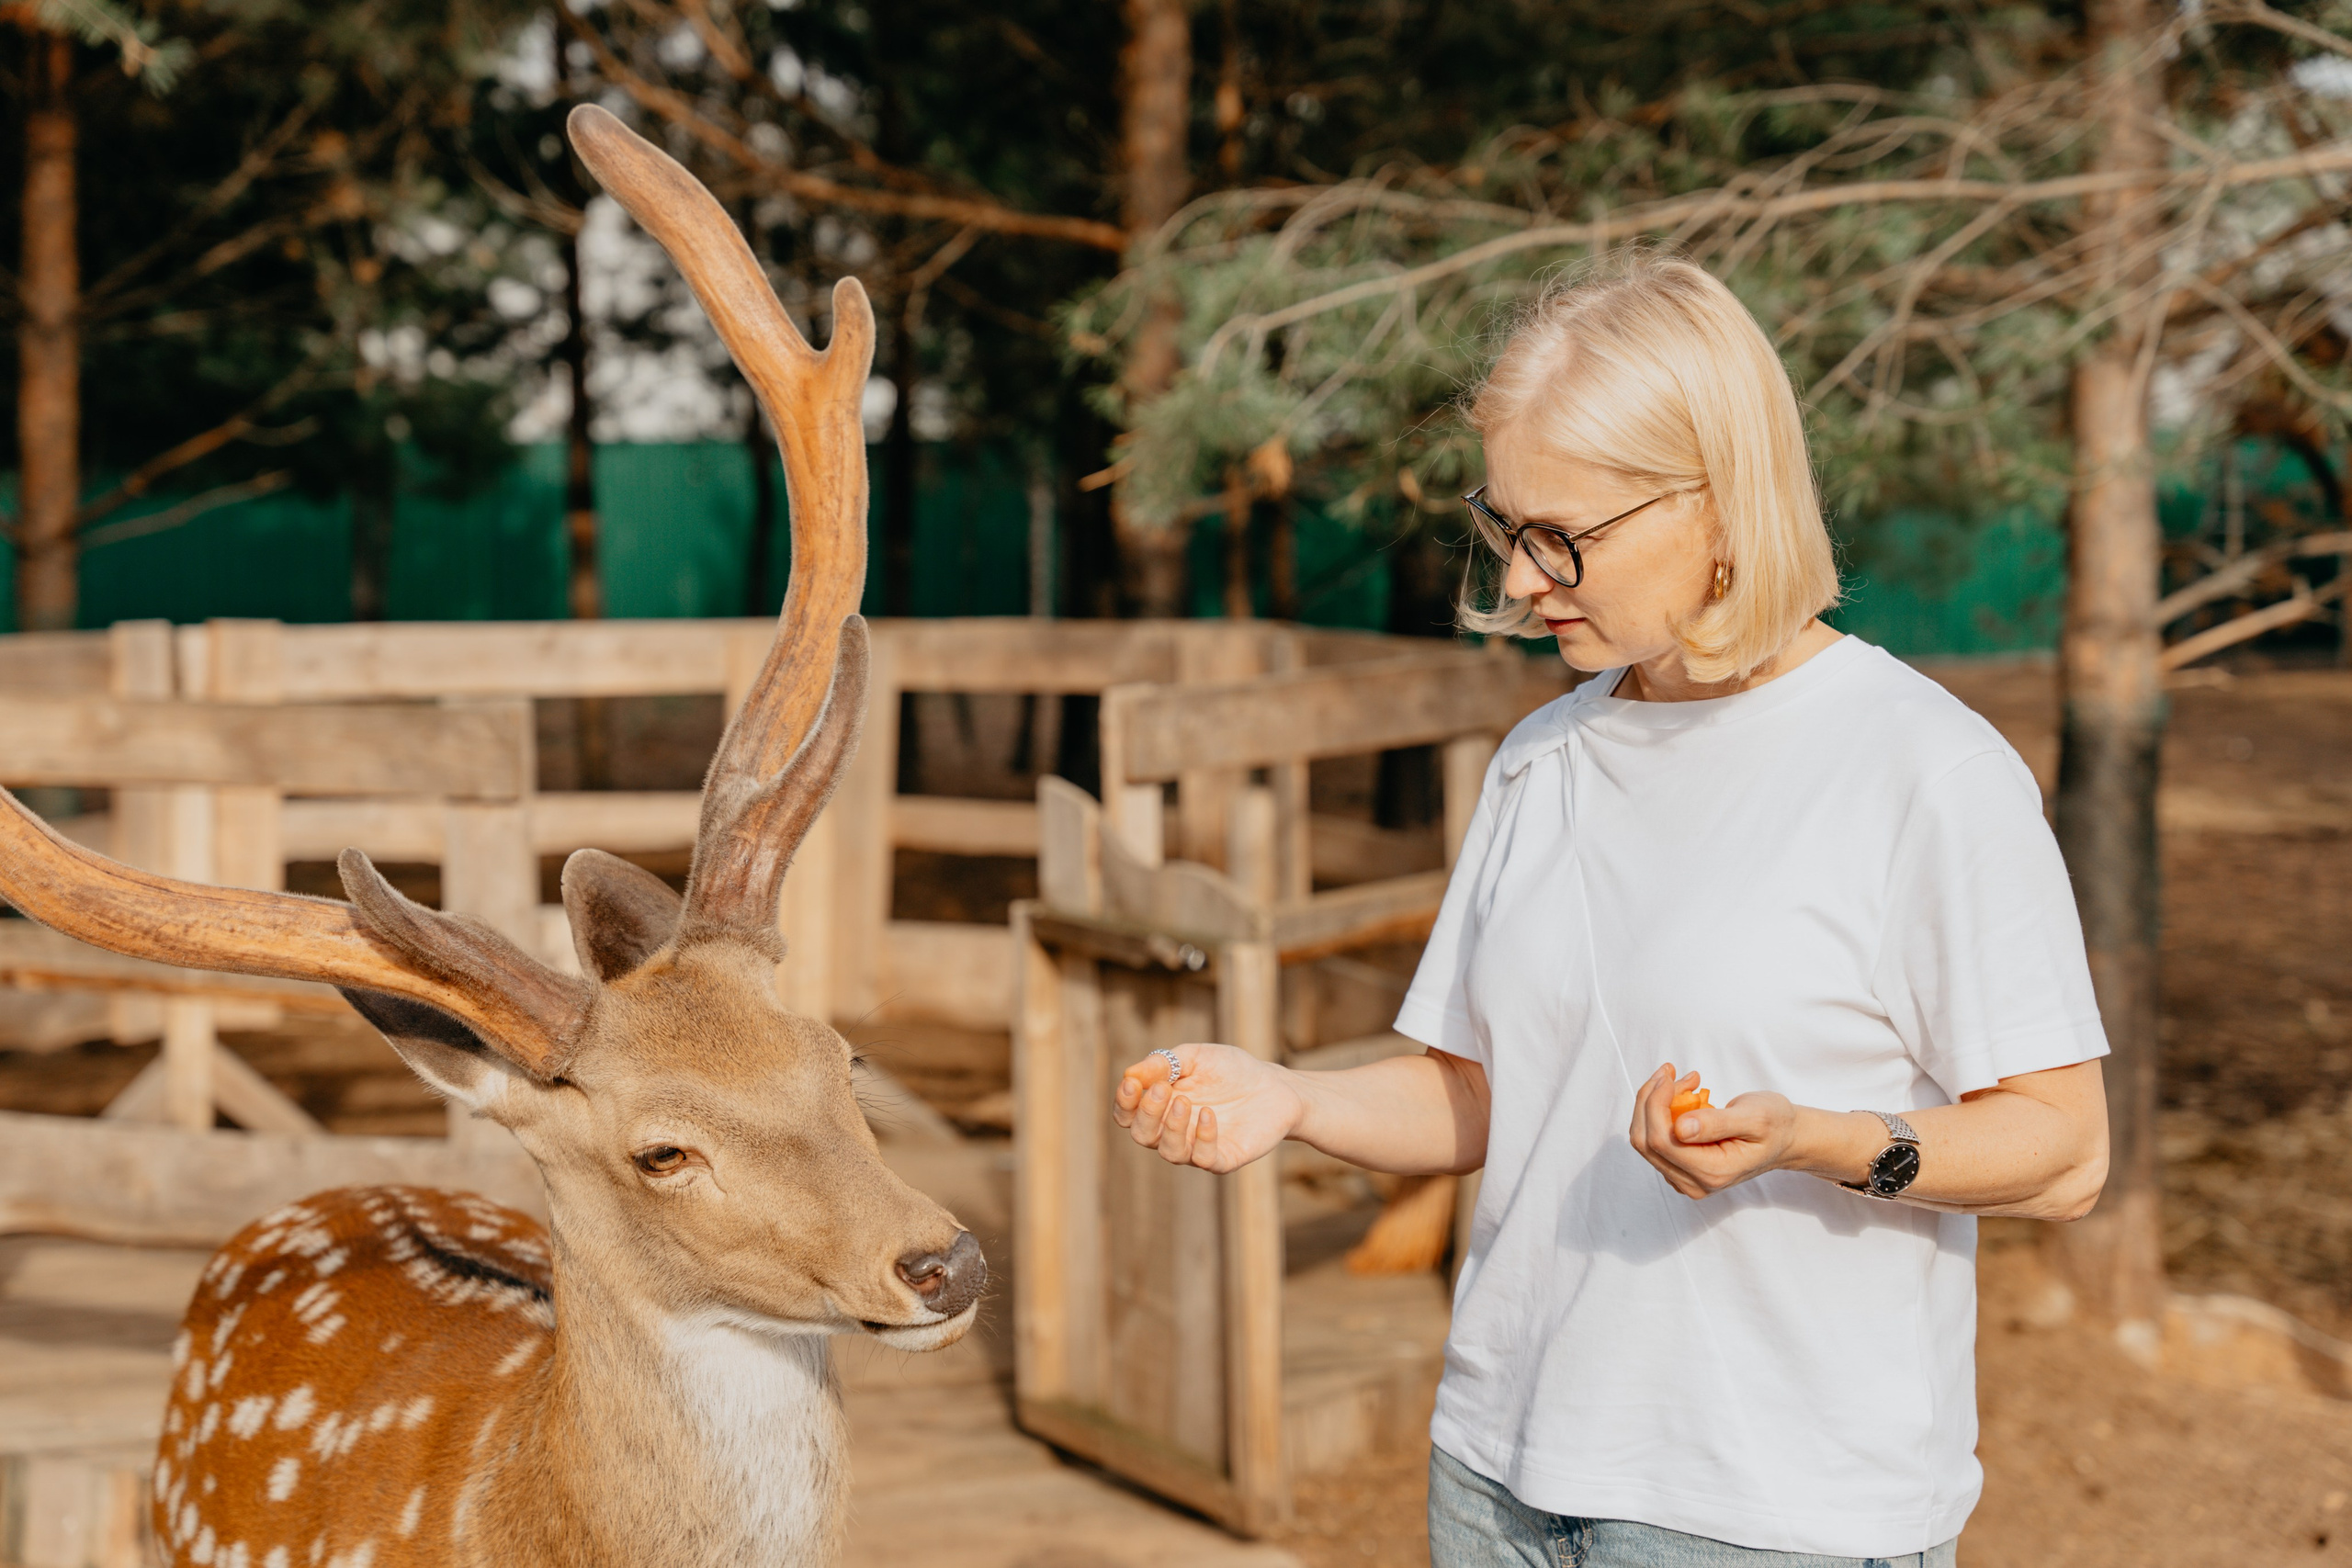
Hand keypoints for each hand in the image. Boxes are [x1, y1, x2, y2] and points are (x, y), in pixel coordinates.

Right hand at [1111, 1043, 1302, 1173]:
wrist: (1274, 1085)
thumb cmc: (1231, 1070)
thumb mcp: (1196, 1056)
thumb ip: (1164, 1064)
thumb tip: (1130, 1074)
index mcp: (1161, 1107)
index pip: (1128, 1114)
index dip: (1124, 1103)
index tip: (1132, 1084)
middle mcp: (1173, 1131)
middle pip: (1142, 1135)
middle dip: (1147, 1113)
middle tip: (1163, 1089)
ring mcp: (1197, 1147)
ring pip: (1170, 1152)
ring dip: (1172, 1128)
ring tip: (1186, 1102)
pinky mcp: (1224, 1158)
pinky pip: (1204, 1159)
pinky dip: (1203, 1139)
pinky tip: (1209, 1114)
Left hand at [1629, 1063, 1799, 1199]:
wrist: (1785, 1139)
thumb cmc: (1775, 1126)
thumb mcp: (1754, 1118)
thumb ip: (1716, 1124)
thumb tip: (1679, 1128)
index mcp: (1712, 1173)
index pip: (1661, 1140)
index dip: (1654, 1104)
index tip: (1668, 1076)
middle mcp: (1694, 1183)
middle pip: (1645, 1141)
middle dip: (1651, 1100)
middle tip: (1672, 1073)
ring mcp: (1684, 1178)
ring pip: (1645, 1138)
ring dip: (1655, 1102)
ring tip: (1685, 1081)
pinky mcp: (1679, 1168)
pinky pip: (1654, 1138)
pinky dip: (1661, 1111)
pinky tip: (1684, 1095)